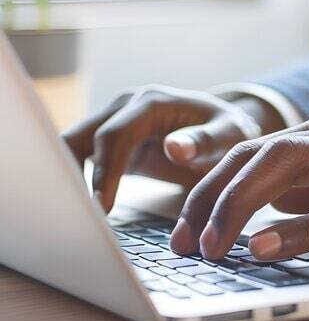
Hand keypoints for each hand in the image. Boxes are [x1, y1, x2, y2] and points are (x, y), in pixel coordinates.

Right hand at [62, 84, 287, 211]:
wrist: (226, 128)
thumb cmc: (229, 131)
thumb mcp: (229, 136)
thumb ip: (204, 142)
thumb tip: (174, 148)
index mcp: (151, 103)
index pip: (115, 135)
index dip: (105, 170)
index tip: (101, 206)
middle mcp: (126, 107)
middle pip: (82, 138)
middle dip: (73, 175)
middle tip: (74, 217)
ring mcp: (115, 122)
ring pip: (73, 147)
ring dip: (67, 178)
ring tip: (69, 217)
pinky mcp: (111, 143)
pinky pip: (81, 159)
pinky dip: (75, 182)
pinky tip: (76, 211)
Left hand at [170, 108, 308, 259]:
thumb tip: (272, 208)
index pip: (260, 149)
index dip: (215, 185)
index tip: (189, 223)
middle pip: (261, 154)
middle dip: (211, 196)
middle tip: (184, 241)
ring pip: (290, 169)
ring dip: (239, 208)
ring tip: (209, 245)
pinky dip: (300, 228)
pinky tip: (265, 246)